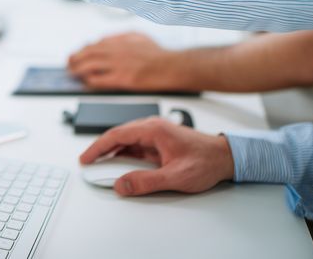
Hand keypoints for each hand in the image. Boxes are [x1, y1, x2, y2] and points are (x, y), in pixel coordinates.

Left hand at [68, 32, 178, 89]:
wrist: (172, 66)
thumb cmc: (158, 54)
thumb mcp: (138, 36)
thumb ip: (120, 36)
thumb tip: (103, 40)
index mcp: (120, 41)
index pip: (93, 45)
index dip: (82, 50)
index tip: (77, 54)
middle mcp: (117, 51)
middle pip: (88, 54)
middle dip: (75, 59)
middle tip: (69, 64)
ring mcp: (119, 65)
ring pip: (90, 66)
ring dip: (78, 69)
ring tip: (72, 73)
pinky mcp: (123, 79)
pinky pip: (100, 80)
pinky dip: (89, 80)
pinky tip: (85, 82)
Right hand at [79, 118, 234, 195]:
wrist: (226, 157)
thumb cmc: (206, 161)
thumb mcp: (175, 177)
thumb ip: (146, 182)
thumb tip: (121, 185)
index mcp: (153, 130)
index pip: (116, 135)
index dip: (97, 147)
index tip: (86, 158)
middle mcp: (152, 126)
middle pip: (118, 134)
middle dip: (100, 148)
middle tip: (87, 160)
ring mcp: (156, 132)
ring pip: (126, 138)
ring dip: (112, 149)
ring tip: (99, 161)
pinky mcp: (160, 139)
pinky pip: (135, 143)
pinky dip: (123, 151)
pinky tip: (119, 160)